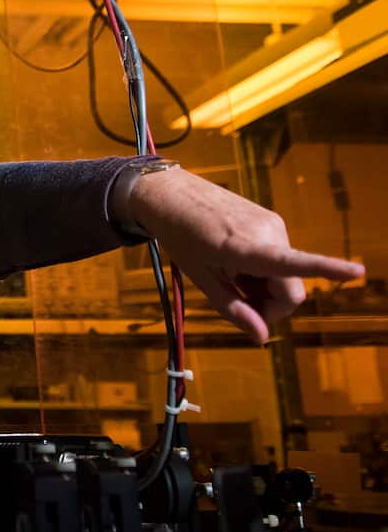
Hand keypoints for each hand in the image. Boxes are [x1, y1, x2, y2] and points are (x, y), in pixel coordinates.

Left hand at [127, 168, 364, 343]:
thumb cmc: (180, 237)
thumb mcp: (201, 278)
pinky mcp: (273, 221)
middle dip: (272, 307)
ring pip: (287, 277)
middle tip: (238, 305)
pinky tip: (237, 264)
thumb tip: (262, 337)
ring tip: (230, 275)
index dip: (327, 270)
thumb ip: (233, 309)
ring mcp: (273, 224)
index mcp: (244, 247)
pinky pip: (281, 259)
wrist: (172, 194)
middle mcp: (268, 232)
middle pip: (291, 291)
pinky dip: (264, 271)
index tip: (358, 272)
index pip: (291, 263)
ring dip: (265, 288)